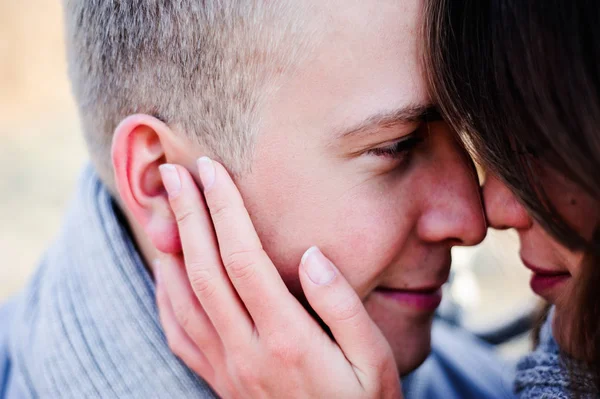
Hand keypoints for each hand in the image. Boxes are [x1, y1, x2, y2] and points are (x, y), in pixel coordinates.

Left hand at [155, 157, 401, 398]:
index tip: (211, 170)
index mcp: (287, 338)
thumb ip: (343, 306)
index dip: (224, 210)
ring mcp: (227, 369)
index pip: (243, 259)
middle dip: (187, 214)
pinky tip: (165, 271)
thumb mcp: (374, 357)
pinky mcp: (219, 381)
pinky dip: (165, 296)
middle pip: (205, 270)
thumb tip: (312, 255)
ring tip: (163, 208)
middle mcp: (247, 351)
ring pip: (183, 299)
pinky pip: (179, 334)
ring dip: (171, 248)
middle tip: (172, 172)